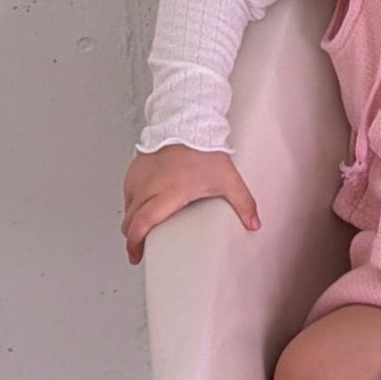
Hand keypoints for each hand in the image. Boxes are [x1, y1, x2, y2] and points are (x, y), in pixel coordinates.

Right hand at [121, 144, 260, 264]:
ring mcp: (139, 179)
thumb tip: (254, 223)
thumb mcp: (228, 180)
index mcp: (168, 193)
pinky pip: (127, 193)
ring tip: (143, 228)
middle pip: (129, 221)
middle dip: (133, 238)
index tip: (137, 255)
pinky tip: (143, 205)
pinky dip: (132, 204)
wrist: (187, 123)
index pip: (142, 224)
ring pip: (126, 208)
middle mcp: (149, 187)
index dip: (135, 243)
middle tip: (139, 249)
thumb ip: (243, 204)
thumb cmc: (203, 150)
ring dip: (132, 220)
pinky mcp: (134, 170)